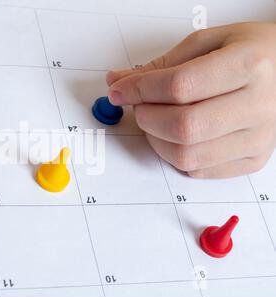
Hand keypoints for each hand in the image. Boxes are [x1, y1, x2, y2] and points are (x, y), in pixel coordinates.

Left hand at [107, 22, 275, 177]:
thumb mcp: (208, 43)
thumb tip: (119, 83)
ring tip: (157, 120)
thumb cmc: (251, 53)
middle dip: (147, 118)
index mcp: (248, 65)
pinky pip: (199, 171)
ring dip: (157, 140)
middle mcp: (259, 105)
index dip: (139, 90)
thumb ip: (161, 65)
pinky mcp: (253, 159)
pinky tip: (178, 136)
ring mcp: (259, 138)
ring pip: (187, 156)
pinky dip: (176, 156)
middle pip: (183, 127)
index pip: (179, 86)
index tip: (120, 91)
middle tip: (140, 106)